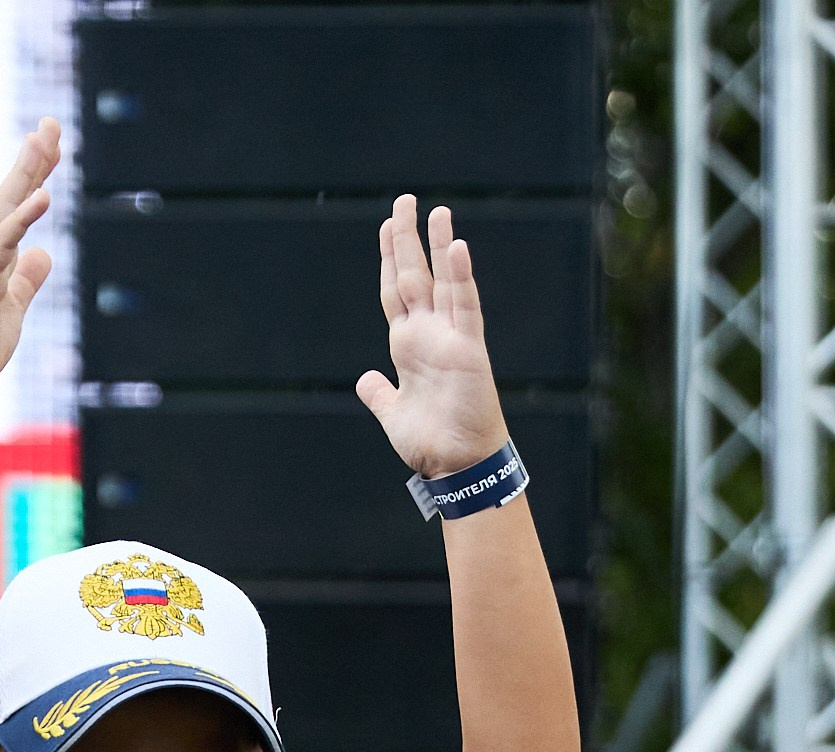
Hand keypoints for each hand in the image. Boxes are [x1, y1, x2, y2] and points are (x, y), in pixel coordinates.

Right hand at [0, 123, 59, 411]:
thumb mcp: (12, 308)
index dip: (36, 175)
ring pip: (5, 209)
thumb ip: (26, 279)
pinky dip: (22, 219)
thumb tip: (44, 254)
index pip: (19, 206)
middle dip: (32, 160)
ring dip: (25, 175)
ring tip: (43, 141)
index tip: (52, 144)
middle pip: (12, 196)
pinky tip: (42, 197)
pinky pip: (3, 243)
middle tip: (51, 125)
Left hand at [355, 196, 507, 478]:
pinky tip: (457, 248)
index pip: (395, 292)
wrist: (457, 466)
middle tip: (403, 202)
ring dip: (438, 246)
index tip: (387, 228)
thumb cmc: (430, 443)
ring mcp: (450, 339)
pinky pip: (466, 308)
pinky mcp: (469, 351)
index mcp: (408, 346)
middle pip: (415, 276)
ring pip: (443, 282)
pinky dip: (461, 278)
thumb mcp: (393, 414)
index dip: (389, 260)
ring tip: (437, 211)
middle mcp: (429, 335)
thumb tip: (365, 381)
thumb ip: (379, 394)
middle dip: (407, 240)